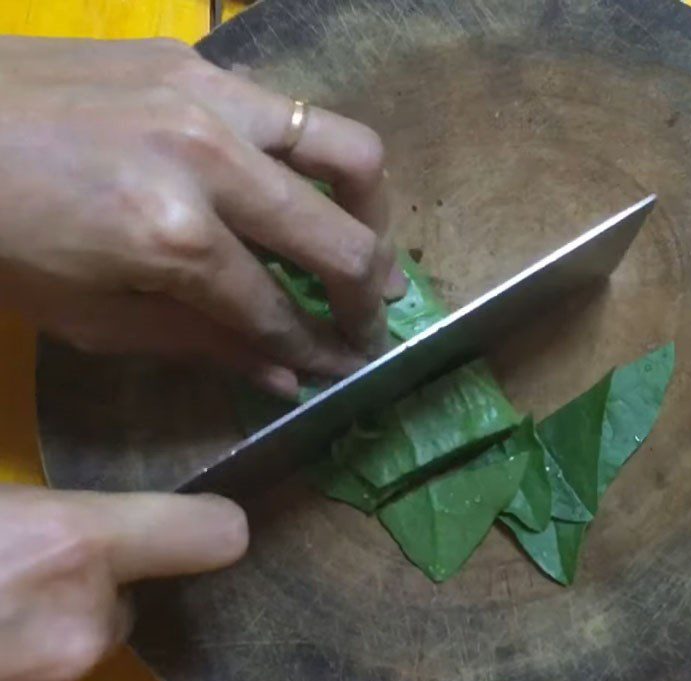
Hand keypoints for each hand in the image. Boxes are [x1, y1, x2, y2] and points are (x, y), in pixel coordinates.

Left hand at [0, 37, 405, 397]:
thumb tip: (287, 378)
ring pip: (348, 152)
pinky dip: (314, 162)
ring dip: (370, 212)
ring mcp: (209, 98)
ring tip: (359, 243)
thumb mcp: (91, 320)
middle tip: (369, 323)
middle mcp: (208, 162)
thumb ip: (203, 344)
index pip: (278, 311)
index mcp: (171, 239)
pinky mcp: (197, 63)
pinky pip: (294, 114)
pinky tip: (293, 189)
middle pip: (339, 239)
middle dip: (366, 298)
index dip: (319, 352)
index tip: (346, 370)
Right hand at [0, 485, 247, 680]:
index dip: (203, 531)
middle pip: (119, 615)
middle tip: (9, 595)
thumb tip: (94, 533)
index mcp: (71, 547)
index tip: (213, 532)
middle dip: (77, 609)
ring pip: (71, 674)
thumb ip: (55, 523)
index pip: (207, 533)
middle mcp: (81, 630)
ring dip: (36, 665)